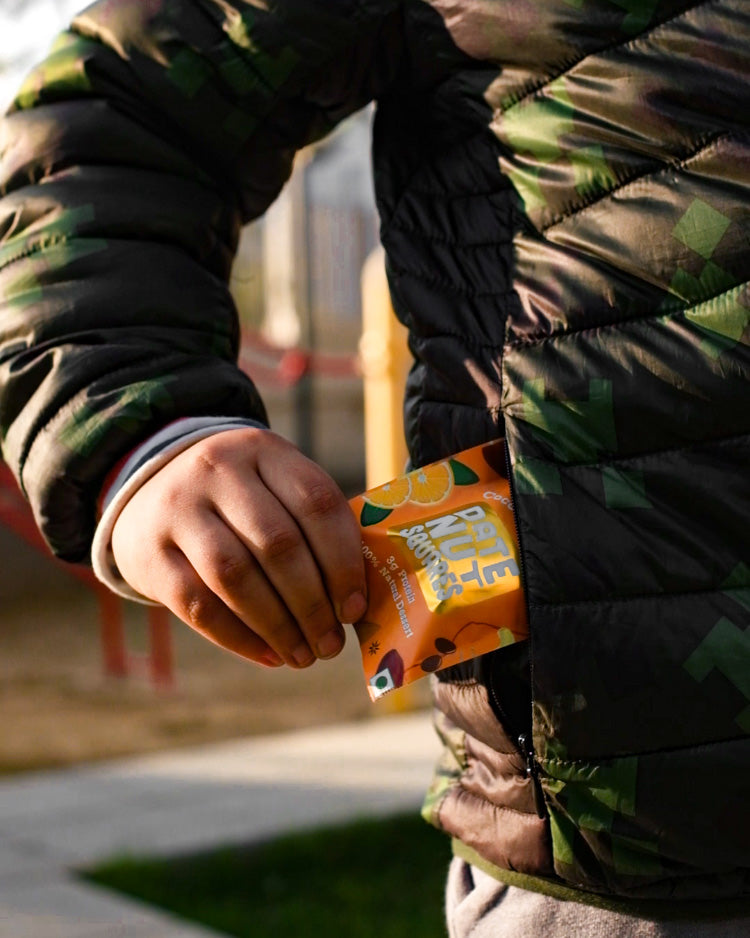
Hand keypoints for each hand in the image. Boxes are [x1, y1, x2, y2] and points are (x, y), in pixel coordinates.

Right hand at [110, 428, 366, 668]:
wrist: (150, 488)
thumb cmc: (238, 498)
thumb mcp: (273, 485)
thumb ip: (313, 526)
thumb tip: (356, 599)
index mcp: (264, 450)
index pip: (315, 503)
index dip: (343, 560)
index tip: (356, 607)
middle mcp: (218, 471)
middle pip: (277, 544)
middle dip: (313, 604)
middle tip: (333, 644)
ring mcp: (177, 509)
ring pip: (235, 576)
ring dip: (278, 625)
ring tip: (304, 656)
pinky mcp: (148, 553)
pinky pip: (197, 605)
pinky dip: (238, 638)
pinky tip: (269, 655)